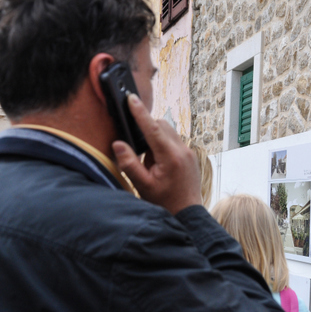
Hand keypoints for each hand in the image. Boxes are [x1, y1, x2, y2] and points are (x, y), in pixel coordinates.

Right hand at [112, 94, 201, 214]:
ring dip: (156, 139)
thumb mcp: (143, 185)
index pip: (154, 128)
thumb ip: (129, 163)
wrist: (187, 213)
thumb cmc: (165, 201)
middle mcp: (183, 151)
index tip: (132, 98)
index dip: (140, 112)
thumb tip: (118, 144)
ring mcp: (190, 152)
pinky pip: (174, 141)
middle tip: (141, 151)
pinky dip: (163, 146)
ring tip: (152, 164)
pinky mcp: (191, 156)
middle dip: (148, 130)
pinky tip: (160, 165)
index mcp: (171, 157)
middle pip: (163, 125)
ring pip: (169, 132)